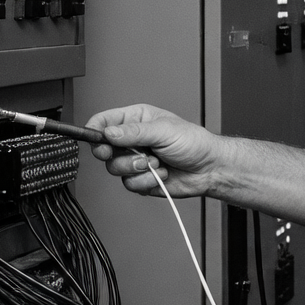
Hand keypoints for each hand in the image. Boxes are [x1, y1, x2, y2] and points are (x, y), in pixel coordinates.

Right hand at [84, 103, 229, 198]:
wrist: (209, 169)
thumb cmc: (194, 143)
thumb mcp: (163, 130)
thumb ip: (134, 132)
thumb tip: (109, 132)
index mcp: (136, 120)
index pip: (104, 122)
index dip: (95, 130)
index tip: (96, 139)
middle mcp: (132, 140)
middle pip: (104, 149)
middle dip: (119, 154)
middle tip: (133, 154)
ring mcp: (135, 161)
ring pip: (115, 169)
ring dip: (137, 168)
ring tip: (156, 163)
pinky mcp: (141, 179)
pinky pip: (130, 184)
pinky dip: (146, 181)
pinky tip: (161, 173)